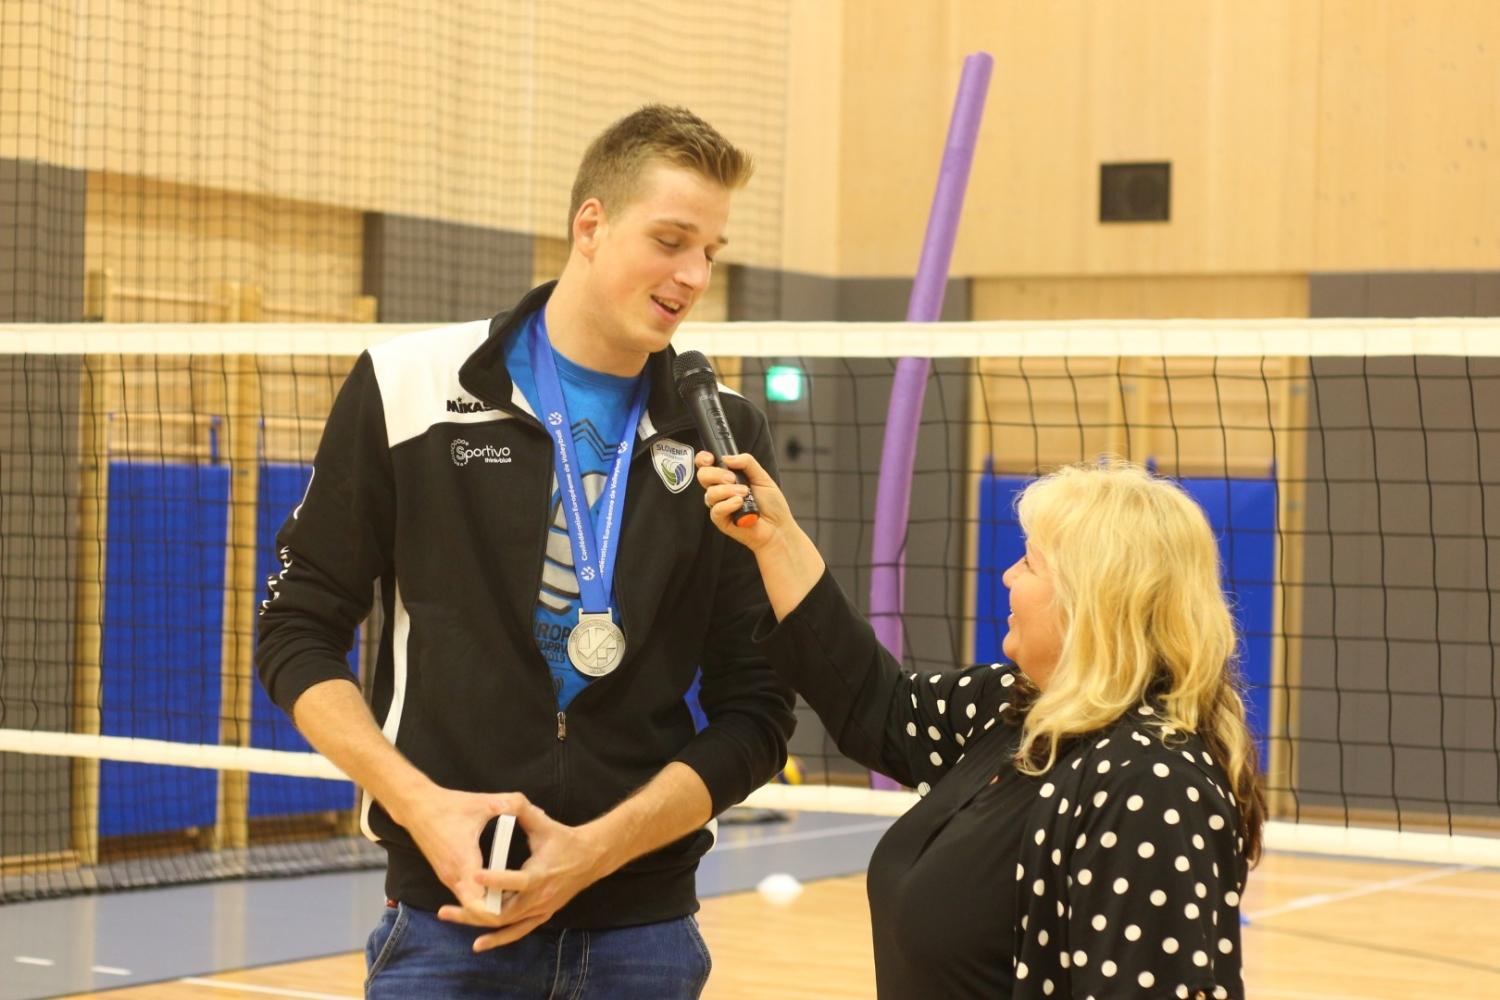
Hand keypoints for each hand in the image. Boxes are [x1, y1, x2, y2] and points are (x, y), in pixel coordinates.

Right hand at [396, 786, 531, 925]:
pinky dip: (480, 899)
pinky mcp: (447, 874)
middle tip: (525, 910)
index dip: (497, 910)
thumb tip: (539, 809)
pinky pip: (465, 895)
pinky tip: (498, 893)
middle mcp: (454, 876)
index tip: (520, 908)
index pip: (478, 904)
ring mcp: (449, 877)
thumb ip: (512, 805)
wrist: (416, 807)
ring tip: (516, 904)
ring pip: (469, 905)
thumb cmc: (449, 806)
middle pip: (475, 911)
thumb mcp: (483, 803)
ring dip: (488, 907)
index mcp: (464, 862)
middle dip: (497, 913)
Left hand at [438, 798, 610, 950]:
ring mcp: (540, 910)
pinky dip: (498, 939)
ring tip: (451, 917)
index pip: (516, 882)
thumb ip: (521, 812)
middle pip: (503, 912)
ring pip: (505, 924)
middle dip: (473, 910)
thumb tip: (502, 802)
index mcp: (540, 874)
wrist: (589, 858)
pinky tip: (478, 943)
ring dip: (477, 923)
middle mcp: (539, 898)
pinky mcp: (541, 915)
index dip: (495, 880)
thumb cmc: (563, 839)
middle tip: (445, 909)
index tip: (474, 875)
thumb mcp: (543, 824)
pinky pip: (517, 932)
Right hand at [694, 451, 794, 551]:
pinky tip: (740, 504)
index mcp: (728, 478)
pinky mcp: (721, 521)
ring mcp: (720, 505)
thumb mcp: (762, 477)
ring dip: (728, 491)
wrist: (778, 527)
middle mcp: (721, 490)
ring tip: (745, 494)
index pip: (707, 465)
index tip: (710, 459)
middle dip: (717, 474)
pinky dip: (728, 504)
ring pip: (710, 493)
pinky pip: (716, 510)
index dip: (703, 459)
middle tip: (733, 479)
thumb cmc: (771, 504)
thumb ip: (746, 463)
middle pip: (703, 476)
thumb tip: (727, 457)